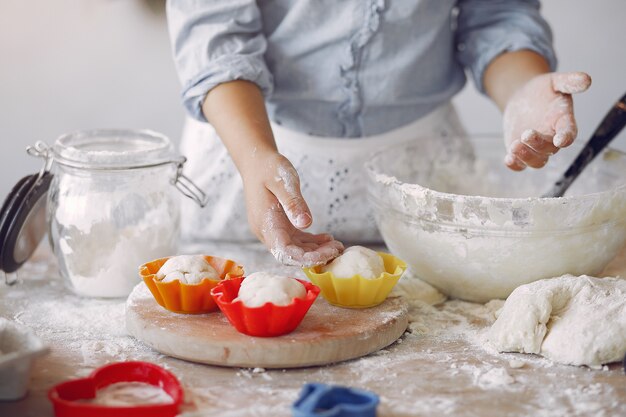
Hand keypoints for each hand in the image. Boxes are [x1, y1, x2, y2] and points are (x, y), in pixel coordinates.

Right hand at [243, 152, 343, 266]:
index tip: (325, 255)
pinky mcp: (279, 226)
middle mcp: (267, 231)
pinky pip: (296, 240)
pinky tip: (326, 239)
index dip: (304, 257)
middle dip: (314, 255)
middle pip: (291, 254)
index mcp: (265, 223)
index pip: (284, 251)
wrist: (256, 161)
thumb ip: (293, 202)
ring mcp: (273, 229)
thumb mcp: (283, 181)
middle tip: (337, 249)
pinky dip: (311, 242)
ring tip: (336, 246)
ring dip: (315, 251)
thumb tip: (306, 223)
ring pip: (295, 249)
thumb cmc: (268, 167)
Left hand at [502, 72, 590, 169]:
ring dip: (526, 157)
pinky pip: (520, 164)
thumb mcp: (555, 82)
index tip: (561, 140)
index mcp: (563, 122)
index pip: (569, 133)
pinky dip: (515, 165)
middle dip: (538, 144)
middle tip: (526, 134)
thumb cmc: (543, 90)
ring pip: (536, 161)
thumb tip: (586, 79)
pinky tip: (508, 159)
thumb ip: (569, 82)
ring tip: (514, 146)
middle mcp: (552, 138)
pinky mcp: (521, 151)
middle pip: (549, 150)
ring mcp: (536, 147)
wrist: (524, 96)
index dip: (566, 137)